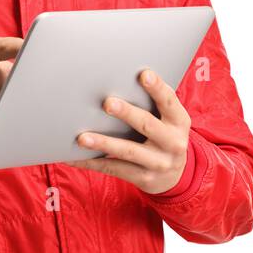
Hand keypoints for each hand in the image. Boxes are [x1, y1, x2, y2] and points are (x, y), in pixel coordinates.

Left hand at [64, 68, 190, 193]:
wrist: (176, 176)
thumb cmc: (164, 137)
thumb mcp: (169, 122)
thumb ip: (154, 104)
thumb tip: (119, 80)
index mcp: (179, 122)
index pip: (169, 101)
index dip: (157, 88)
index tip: (144, 74)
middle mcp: (172, 143)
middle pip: (147, 125)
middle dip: (127, 113)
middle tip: (108, 103)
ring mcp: (158, 163)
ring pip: (128, 151)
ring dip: (104, 143)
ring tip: (82, 138)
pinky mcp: (144, 178)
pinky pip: (114, 168)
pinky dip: (92, 163)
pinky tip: (73, 158)